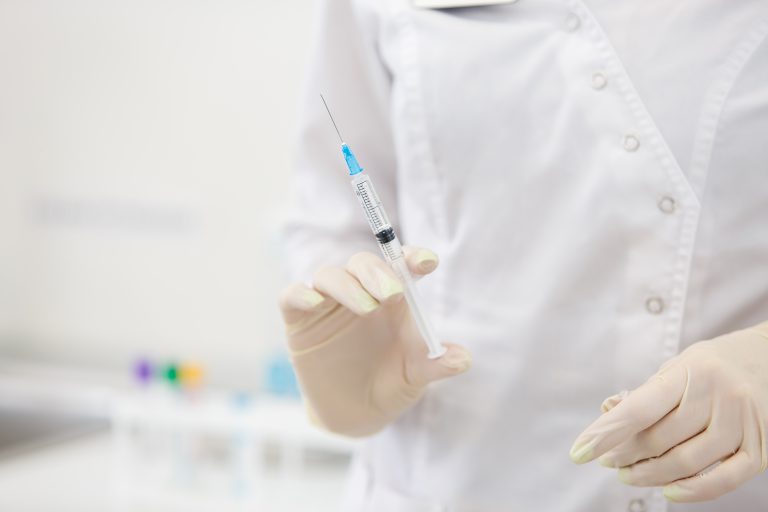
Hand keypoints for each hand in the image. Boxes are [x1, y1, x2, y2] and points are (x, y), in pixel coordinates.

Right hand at [279, 246, 470, 436]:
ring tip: (367, 308)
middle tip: (393, 293)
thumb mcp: (415, 375)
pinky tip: (314, 303)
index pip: (401, 265)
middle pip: (362, 263)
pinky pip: (293, 295)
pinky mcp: (299, 320)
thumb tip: (463, 359)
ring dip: (348, 286)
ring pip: (330, 275)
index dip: (413, 257)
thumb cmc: (391, 383)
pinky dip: (300, 293)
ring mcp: (327, 303)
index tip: (428, 262)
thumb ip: (436, 364)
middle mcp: (360, 292)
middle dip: (378, 272)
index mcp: (392, 297)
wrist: (356, 413)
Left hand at [569, 323, 767, 501]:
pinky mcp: (761, 448)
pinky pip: (724, 480)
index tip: (579, 452)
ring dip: (649, 475)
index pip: (639, 409)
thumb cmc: (715, 364)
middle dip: (624, 455)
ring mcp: (742, 423)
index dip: (606, 433)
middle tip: (608, 460)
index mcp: (691, 370)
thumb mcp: (679, 365)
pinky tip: (668, 492)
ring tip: (628, 474)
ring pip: (685, 462)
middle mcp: (718, 395)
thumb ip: (648, 392)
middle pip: (658, 439)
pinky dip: (693, 491)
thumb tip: (608, 413)